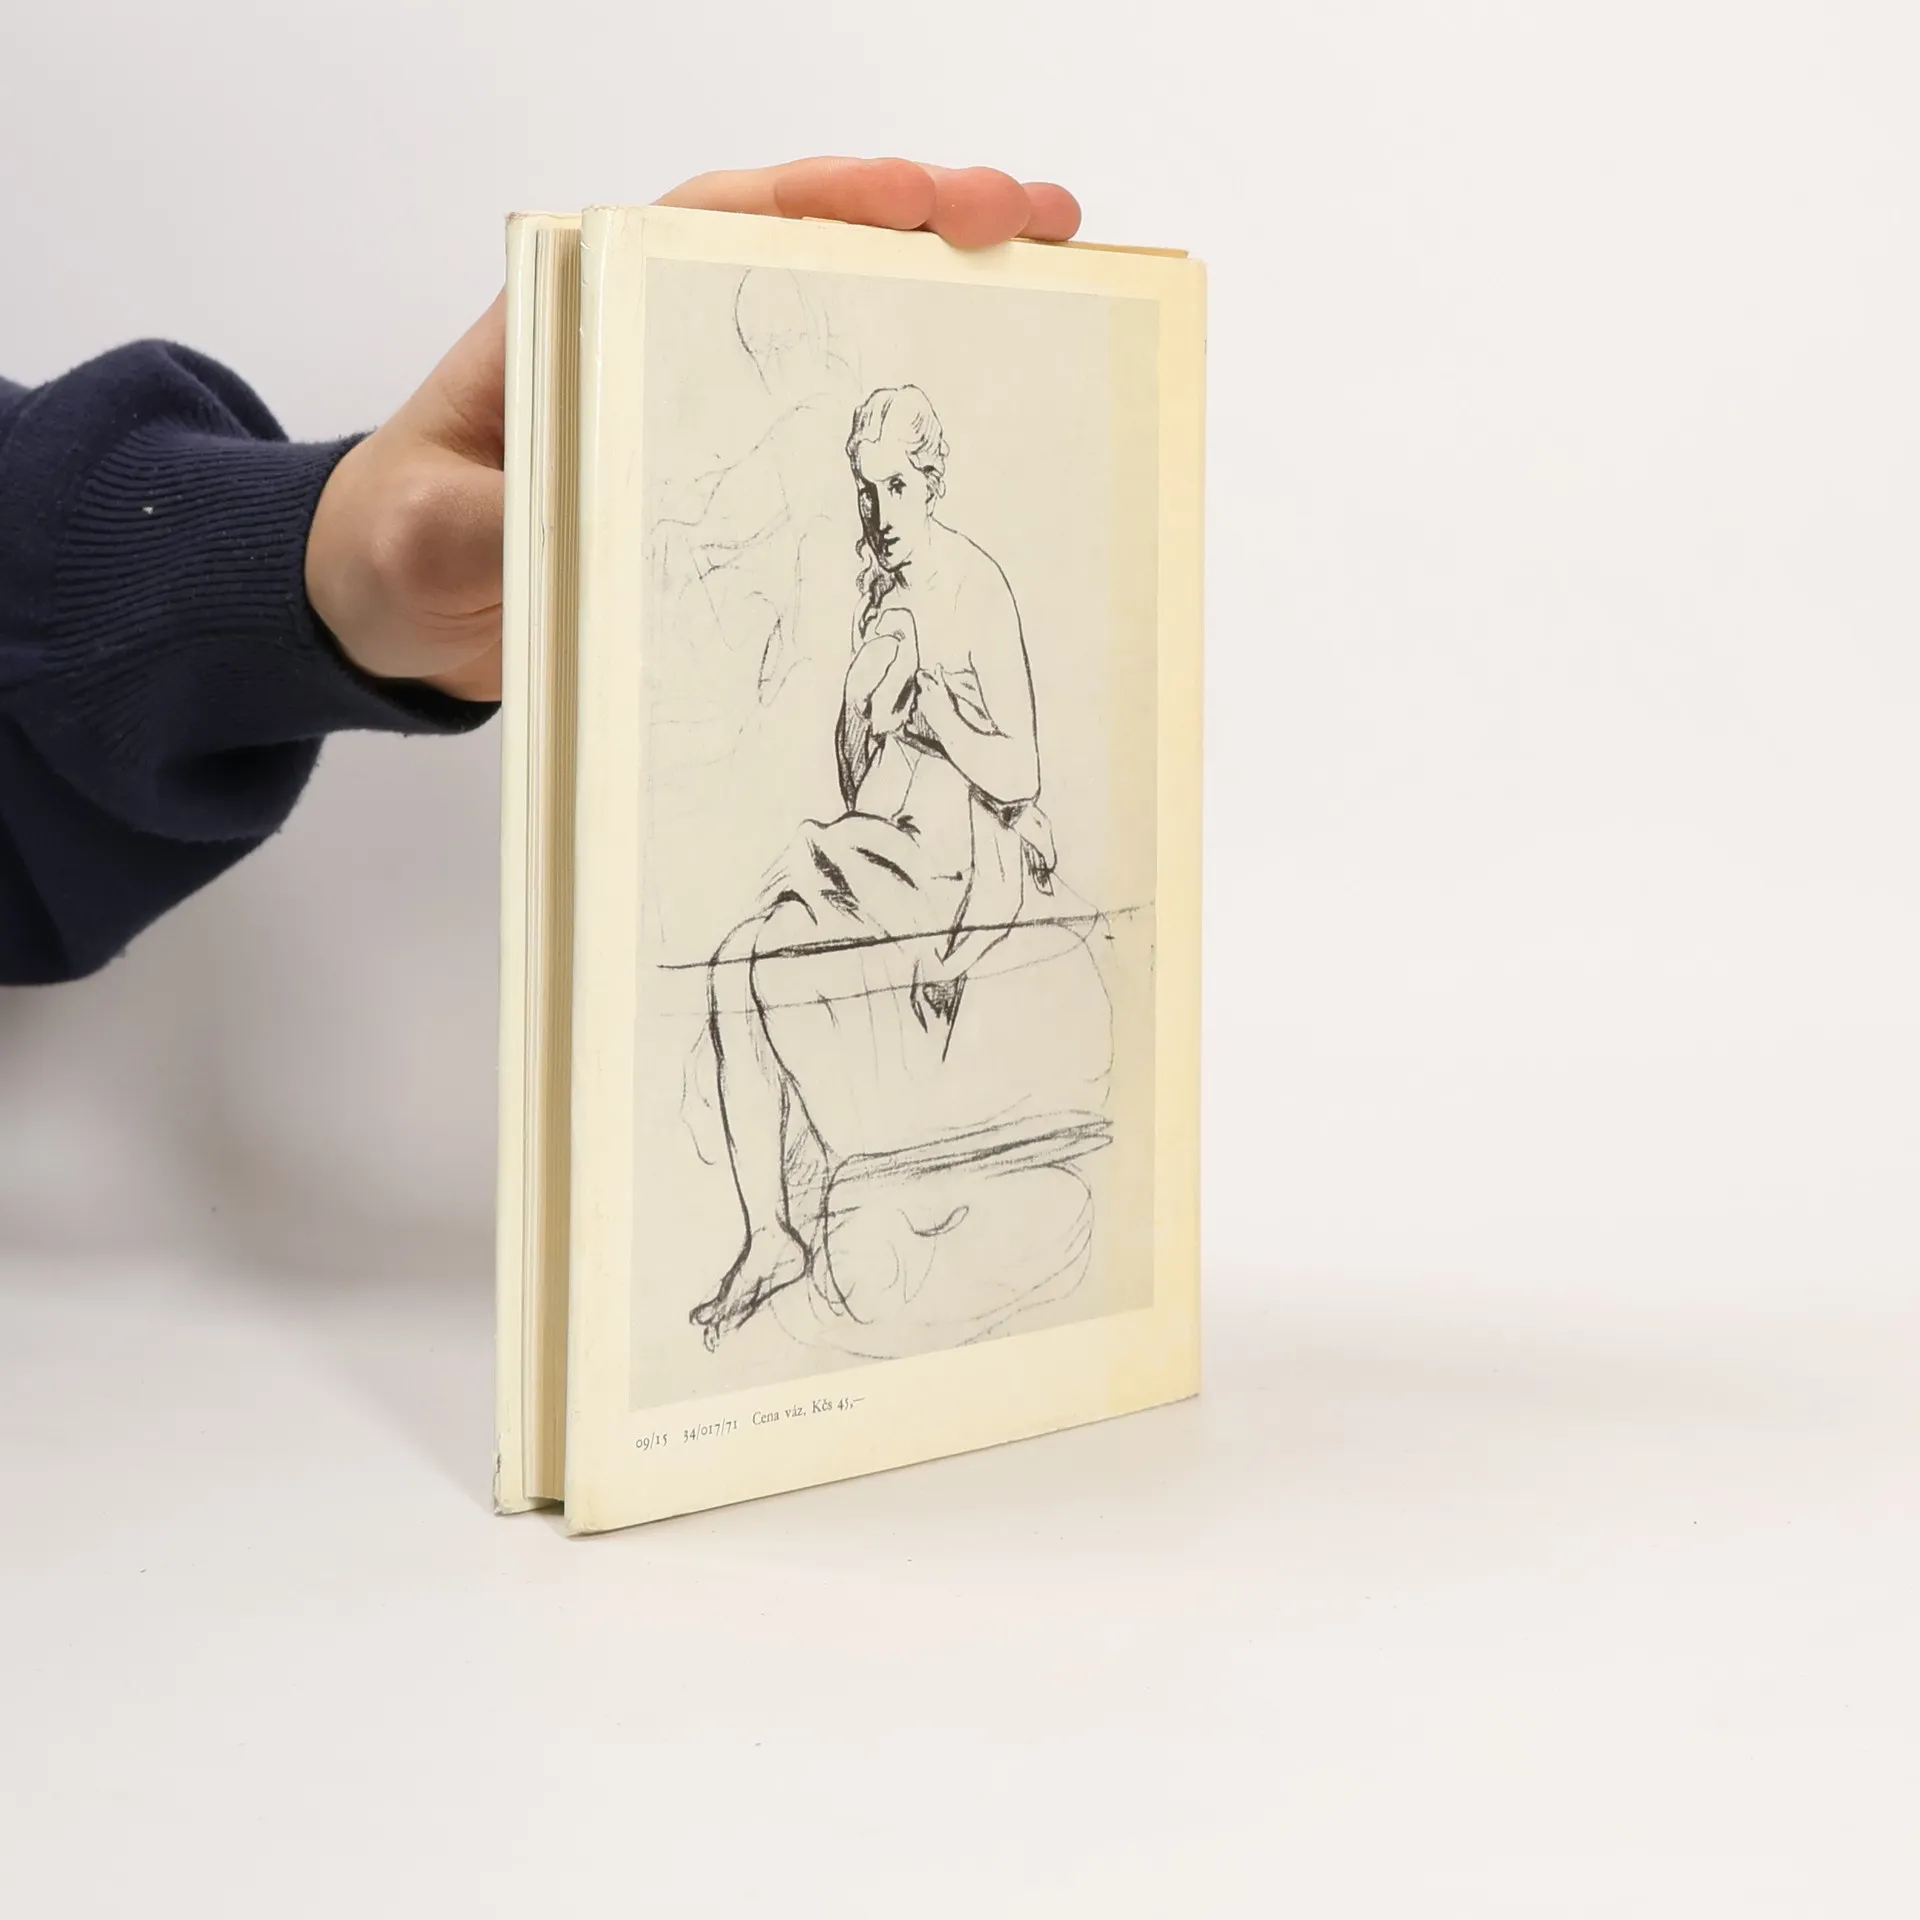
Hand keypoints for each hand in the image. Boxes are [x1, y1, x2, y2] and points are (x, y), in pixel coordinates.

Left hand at [306, 158, 1081, 702]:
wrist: (395, 609)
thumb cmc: (397, 543)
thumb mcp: (428, 533)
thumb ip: (488, 522)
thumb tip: (552, 520)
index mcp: (587, 310)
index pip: (714, 218)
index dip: (824, 197)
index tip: (916, 196)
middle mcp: (657, 336)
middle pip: (806, 249)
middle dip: (928, 221)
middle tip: (1039, 221)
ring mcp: (701, 405)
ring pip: (836, 324)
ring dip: (943, 299)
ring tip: (1053, 282)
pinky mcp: (727, 477)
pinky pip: (831, 432)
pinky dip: (909, 417)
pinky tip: (985, 410)